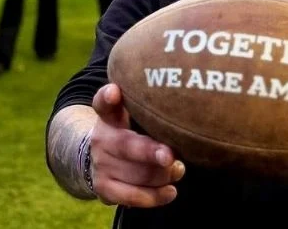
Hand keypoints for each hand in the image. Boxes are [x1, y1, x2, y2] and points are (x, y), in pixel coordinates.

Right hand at [88, 84, 184, 207]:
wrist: (101, 159)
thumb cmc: (131, 132)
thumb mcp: (133, 115)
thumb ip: (152, 111)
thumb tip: (186, 120)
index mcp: (109, 116)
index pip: (103, 102)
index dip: (108, 97)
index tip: (115, 92)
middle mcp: (101, 138)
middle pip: (126, 145)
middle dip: (150, 152)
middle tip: (170, 156)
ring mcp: (101, 164)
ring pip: (136, 174)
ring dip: (162, 175)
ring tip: (179, 170)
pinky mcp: (104, 188)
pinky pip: (132, 196)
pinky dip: (154, 197)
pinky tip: (170, 192)